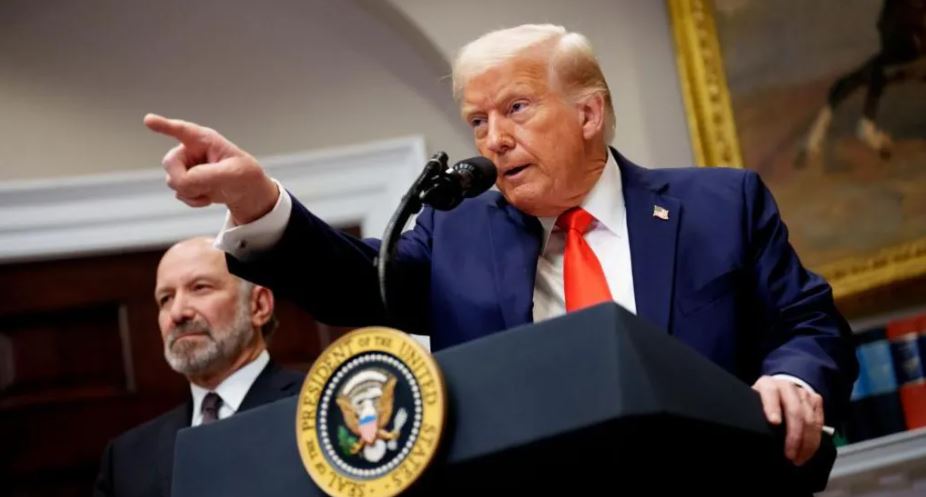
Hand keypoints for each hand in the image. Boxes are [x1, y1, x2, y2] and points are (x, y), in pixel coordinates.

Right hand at [143, 113, 278, 224]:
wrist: (246, 192)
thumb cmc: (244, 175)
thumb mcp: (233, 174)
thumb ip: (206, 175)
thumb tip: (183, 181)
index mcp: (205, 140)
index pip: (181, 130)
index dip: (164, 125)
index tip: (148, 120)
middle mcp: (191, 150)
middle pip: (169, 163)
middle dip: (183, 179)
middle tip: (204, 186)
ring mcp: (186, 166)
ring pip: (172, 181)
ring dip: (192, 191)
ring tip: (212, 189)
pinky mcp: (185, 181)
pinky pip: (178, 193)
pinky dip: (192, 200)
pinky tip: (207, 197)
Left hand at [752, 375, 823, 465]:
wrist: (777, 392)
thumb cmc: (762, 404)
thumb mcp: (752, 407)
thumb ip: (752, 417)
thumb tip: (752, 438)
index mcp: (767, 384)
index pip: (770, 393)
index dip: (772, 408)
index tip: (774, 423)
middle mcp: (786, 386)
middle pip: (795, 410)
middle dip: (794, 436)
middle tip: (789, 455)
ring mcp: (803, 392)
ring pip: (810, 419)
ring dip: (807, 443)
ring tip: (798, 459)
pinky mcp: (816, 400)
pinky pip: (819, 422)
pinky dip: (815, 440)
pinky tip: (807, 452)